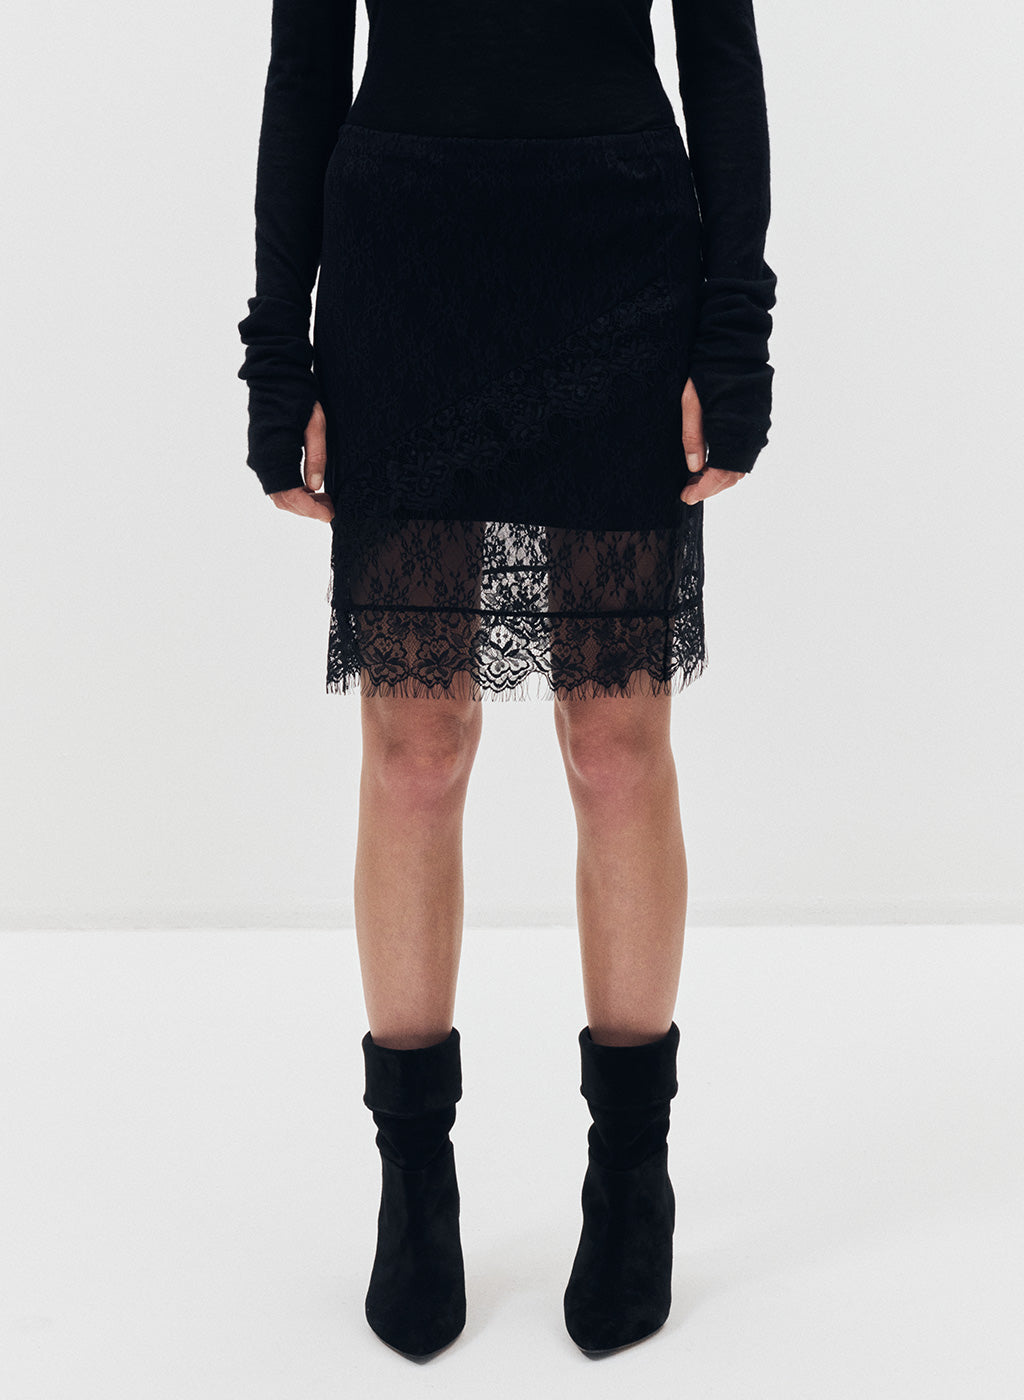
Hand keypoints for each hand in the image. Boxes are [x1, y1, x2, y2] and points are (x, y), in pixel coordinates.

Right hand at [269, 400, 334, 521]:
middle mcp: (261, 459)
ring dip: (300, 502)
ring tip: (324, 499)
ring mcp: (259, 457)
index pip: (290, 496)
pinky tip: (311, 488)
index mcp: (274, 454)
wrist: (277, 375)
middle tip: (331, 508)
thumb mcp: (316, 425)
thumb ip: (316, 457)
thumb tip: (316, 487)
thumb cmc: (298, 396)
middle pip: (283, 500)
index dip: (310, 510)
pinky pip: (275, 482)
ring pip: (278, 493)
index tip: (329, 515)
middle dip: (307, 509)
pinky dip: (293, 491)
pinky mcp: (261, 453)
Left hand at [679, 377, 747, 504]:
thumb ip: (693, 437)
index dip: (703, 490)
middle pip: (733, 475)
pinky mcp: (758, 420)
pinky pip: (746, 452)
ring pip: (740, 466)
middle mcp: (751, 434)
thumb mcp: (690, 404)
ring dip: (720, 477)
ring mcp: (758, 428)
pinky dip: (729, 464)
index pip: (720, 475)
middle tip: (688, 492)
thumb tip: (693, 468)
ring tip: (697, 479)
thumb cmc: (707, 372)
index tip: (686, 497)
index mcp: (733, 432)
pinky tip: (712, 462)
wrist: (733, 347)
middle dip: (711, 487)